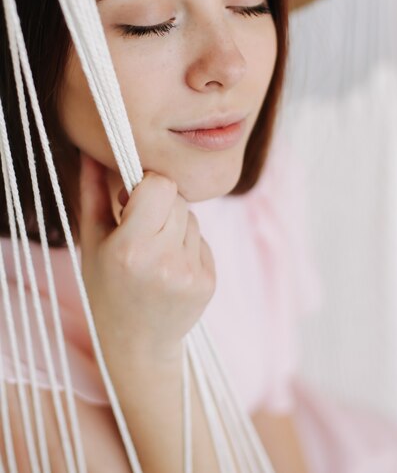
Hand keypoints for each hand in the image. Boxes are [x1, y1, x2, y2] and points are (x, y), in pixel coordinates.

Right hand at [78, 153, 215, 363]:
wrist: (136, 344)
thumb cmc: (106, 289)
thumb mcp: (92, 242)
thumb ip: (93, 191)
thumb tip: (91, 150)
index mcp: (131, 248)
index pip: (160, 184)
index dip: (146, 185)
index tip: (131, 201)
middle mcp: (164, 261)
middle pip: (178, 197)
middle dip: (160, 204)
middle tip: (142, 228)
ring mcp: (190, 273)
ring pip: (191, 217)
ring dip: (174, 225)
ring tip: (155, 253)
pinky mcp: (208, 281)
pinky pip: (202, 239)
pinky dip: (187, 245)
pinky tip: (169, 268)